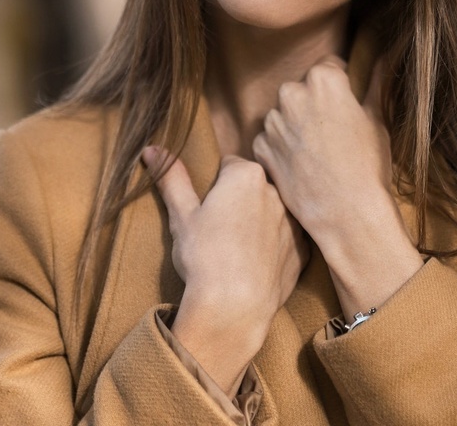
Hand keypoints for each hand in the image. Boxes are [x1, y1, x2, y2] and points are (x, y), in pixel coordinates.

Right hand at [141, 146, 308, 390]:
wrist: (235, 308)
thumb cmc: (204, 257)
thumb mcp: (181, 215)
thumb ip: (171, 177)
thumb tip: (153, 149)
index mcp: (247, 175)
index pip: (229, 166)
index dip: (213, 187)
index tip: (205, 209)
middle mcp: (276, 192)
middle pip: (252, 188)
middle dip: (237, 201)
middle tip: (217, 231)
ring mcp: (292, 222)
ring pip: (270, 214)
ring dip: (257, 223)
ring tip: (234, 251)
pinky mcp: (302, 251)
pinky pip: (285, 240)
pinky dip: (273, 248)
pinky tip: (253, 265)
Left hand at [251, 56, 396, 237]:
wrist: (347, 213)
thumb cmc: (369, 165)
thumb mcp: (378, 119)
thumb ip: (376, 82)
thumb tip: (386, 57)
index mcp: (323, 79)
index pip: (328, 66)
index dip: (340, 86)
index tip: (347, 106)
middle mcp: (292, 93)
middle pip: (302, 88)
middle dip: (313, 103)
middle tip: (333, 131)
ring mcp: (272, 121)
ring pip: (284, 113)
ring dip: (295, 125)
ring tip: (318, 151)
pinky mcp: (261, 147)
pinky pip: (270, 138)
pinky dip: (282, 147)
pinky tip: (303, 164)